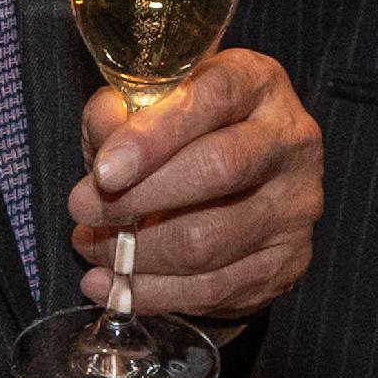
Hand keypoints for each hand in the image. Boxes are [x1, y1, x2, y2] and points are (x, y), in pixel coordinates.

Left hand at [68, 48, 321, 325]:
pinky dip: (152, 293)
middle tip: (83, 209)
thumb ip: (122, 112)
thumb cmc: (189, 137)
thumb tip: (104, 135)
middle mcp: (290, 141)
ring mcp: (294, 205)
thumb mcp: (152, 108)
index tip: (104, 170)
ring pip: (209, 239)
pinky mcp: (287, 261)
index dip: (155, 134)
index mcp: (259, 84)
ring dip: (137, 252)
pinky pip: (212, 287)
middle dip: (139, 197)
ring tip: (92, 248)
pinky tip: (113, 287)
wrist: (247, 191)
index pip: (214, 97)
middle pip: (218, 169)